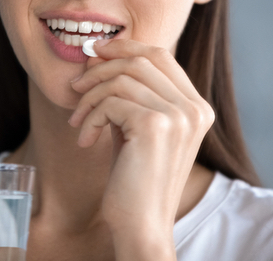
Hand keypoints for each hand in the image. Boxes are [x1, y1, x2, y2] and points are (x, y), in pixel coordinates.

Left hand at [69, 39, 214, 256]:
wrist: (141, 226)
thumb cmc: (134, 176)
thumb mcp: (136, 126)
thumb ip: (128, 92)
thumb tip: (100, 55)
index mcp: (195, 105)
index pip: (160, 55)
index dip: (125, 47)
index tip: (96, 52)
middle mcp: (193, 107)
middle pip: (139, 60)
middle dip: (101, 69)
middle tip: (76, 86)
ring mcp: (178, 115)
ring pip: (121, 79)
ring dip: (90, 97)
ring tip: (78, 120)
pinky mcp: (155, 125)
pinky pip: (110, 102)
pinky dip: (90, 117)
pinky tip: (86, 140)